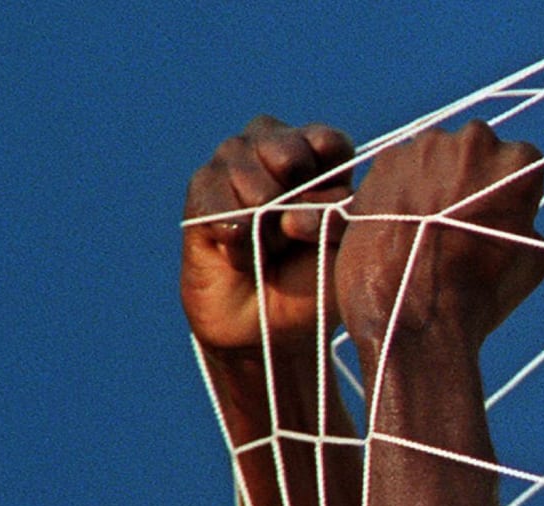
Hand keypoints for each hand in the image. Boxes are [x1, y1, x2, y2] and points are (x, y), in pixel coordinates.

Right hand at [181, 116, 355, 353]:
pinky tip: (238, 254)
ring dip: (263, 224)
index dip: (326, 164)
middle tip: (293, 230)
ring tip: (268, 249)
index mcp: (322, 164)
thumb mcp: (342, 255)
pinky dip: (235, 238)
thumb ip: (338, 222)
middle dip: (294, 193)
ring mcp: (235, 166)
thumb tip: (294, 217)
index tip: (326, 197)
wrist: (267, 327)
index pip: (327, 140)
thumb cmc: (313, 284)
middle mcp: (276, 154)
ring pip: (248, 174)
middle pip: (285, 147)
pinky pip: (218, 204)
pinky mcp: (201, 190)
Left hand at [335, 121, 543, 353]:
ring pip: (435, 155)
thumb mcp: (532, 261)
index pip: (520, 160)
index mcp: (518, 162)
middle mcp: (474, 141)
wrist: (410, 312)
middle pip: (476, 149)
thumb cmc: (478, 293)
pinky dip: (400, 188)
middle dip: (470, 175)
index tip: (498, 214)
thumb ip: (527, 222)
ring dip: (434, 178)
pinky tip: (400, 225)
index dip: (508, 190)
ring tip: (426, 226)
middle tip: (459, 218)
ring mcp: (425, 147)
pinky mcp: (385, 160)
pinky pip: (399, 167)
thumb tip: (515, 216)